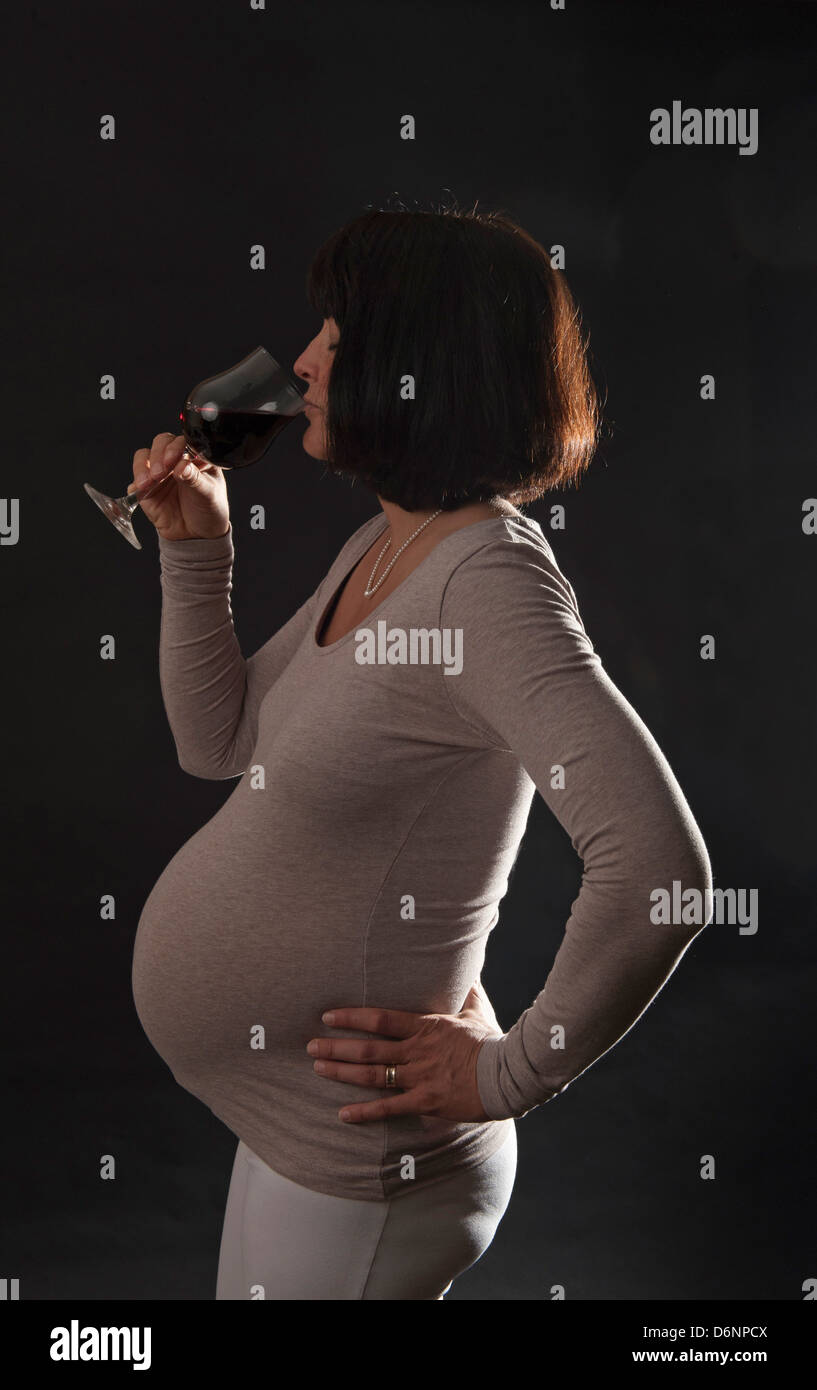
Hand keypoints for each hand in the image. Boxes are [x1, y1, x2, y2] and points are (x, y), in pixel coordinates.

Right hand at [127, 431, 230, 540]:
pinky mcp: (146, 490)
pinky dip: (135, 484)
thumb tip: (181, 466)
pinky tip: (142, 490)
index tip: (173, 459)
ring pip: (143, 458)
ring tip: (148, 482)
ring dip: (142, 467)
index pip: (181, 441)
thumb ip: (195, 478)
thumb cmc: (209, 510)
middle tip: (161, 472)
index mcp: (194, 457)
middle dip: (158, 455)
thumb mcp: (208, 493)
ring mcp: (159, 474)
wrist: (198, 535)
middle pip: (160, 443)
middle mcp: (175, 461)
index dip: (174, 447)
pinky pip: (135, 483)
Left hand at [306, 984, 502, 1123]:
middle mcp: (417, 1051)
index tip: (328, 1016)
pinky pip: (389, 1108)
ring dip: (342, 1072)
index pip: (380, 1019)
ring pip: (372, 1075)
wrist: (509, 1074)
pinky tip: (343, 1114)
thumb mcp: (476, 1009)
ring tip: (318, 1068)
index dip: (351, 1017)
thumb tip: (463, 962)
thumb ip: (464, 987)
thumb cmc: (491, 1040)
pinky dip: (364, 1112)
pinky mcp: (426, 1101)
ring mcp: (420, 1077)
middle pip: (368, 1048)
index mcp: (425, 1027)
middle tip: (310, 1045)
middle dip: (336, 1046)